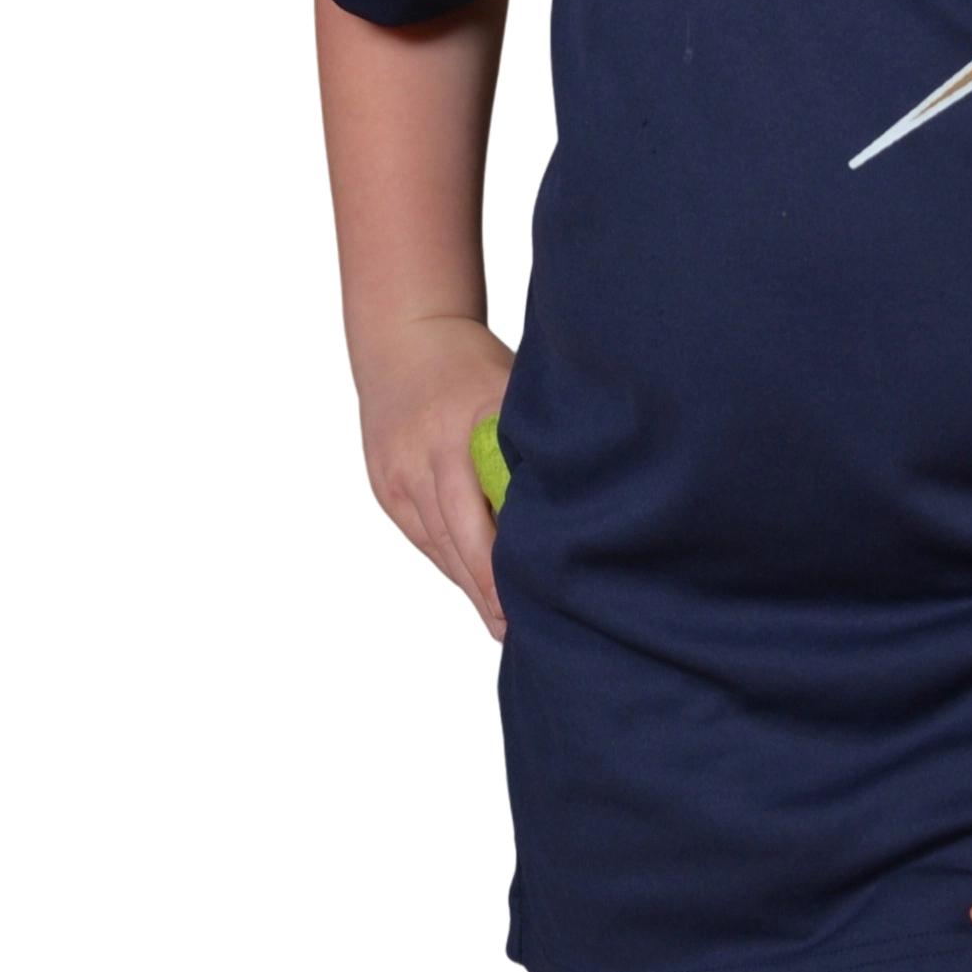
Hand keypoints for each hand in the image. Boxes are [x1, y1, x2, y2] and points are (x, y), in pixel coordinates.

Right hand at [355, 315, 513, 646]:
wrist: (401, 334)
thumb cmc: (476, 361)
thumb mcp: (512, 388)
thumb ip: (537, 440)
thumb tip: (588, 496)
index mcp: (463, 428)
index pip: (486, 514)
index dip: (509, 563)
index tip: (540, 599)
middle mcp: (424, 455)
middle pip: (459, 540)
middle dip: (490, 593)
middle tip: (521, 637)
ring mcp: (396, 473)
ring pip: (437, 546)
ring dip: (469, 589)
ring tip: (503, 630)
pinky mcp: (383, 485)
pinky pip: (419, 536)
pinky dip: (447, 564)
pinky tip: (474, 594)